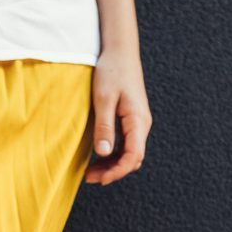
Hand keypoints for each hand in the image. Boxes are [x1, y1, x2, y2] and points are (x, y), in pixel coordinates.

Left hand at [85, 45, 149, 184]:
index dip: (117, 171)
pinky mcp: (131, 119)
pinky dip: (113, 154)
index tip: (99, 179)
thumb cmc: (112, 71)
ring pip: (129, 153)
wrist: (120, 52)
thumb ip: (104, 126)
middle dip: (113, 172)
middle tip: (89, 178)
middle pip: (132, 158)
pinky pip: (125, 144)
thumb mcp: (103, 99)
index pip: (133, 156)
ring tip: (90, 171)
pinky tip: (98, 157)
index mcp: (138, 120)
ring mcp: (138, 122)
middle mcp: (142, 124)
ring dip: (112, 165)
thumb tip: (104, 153)